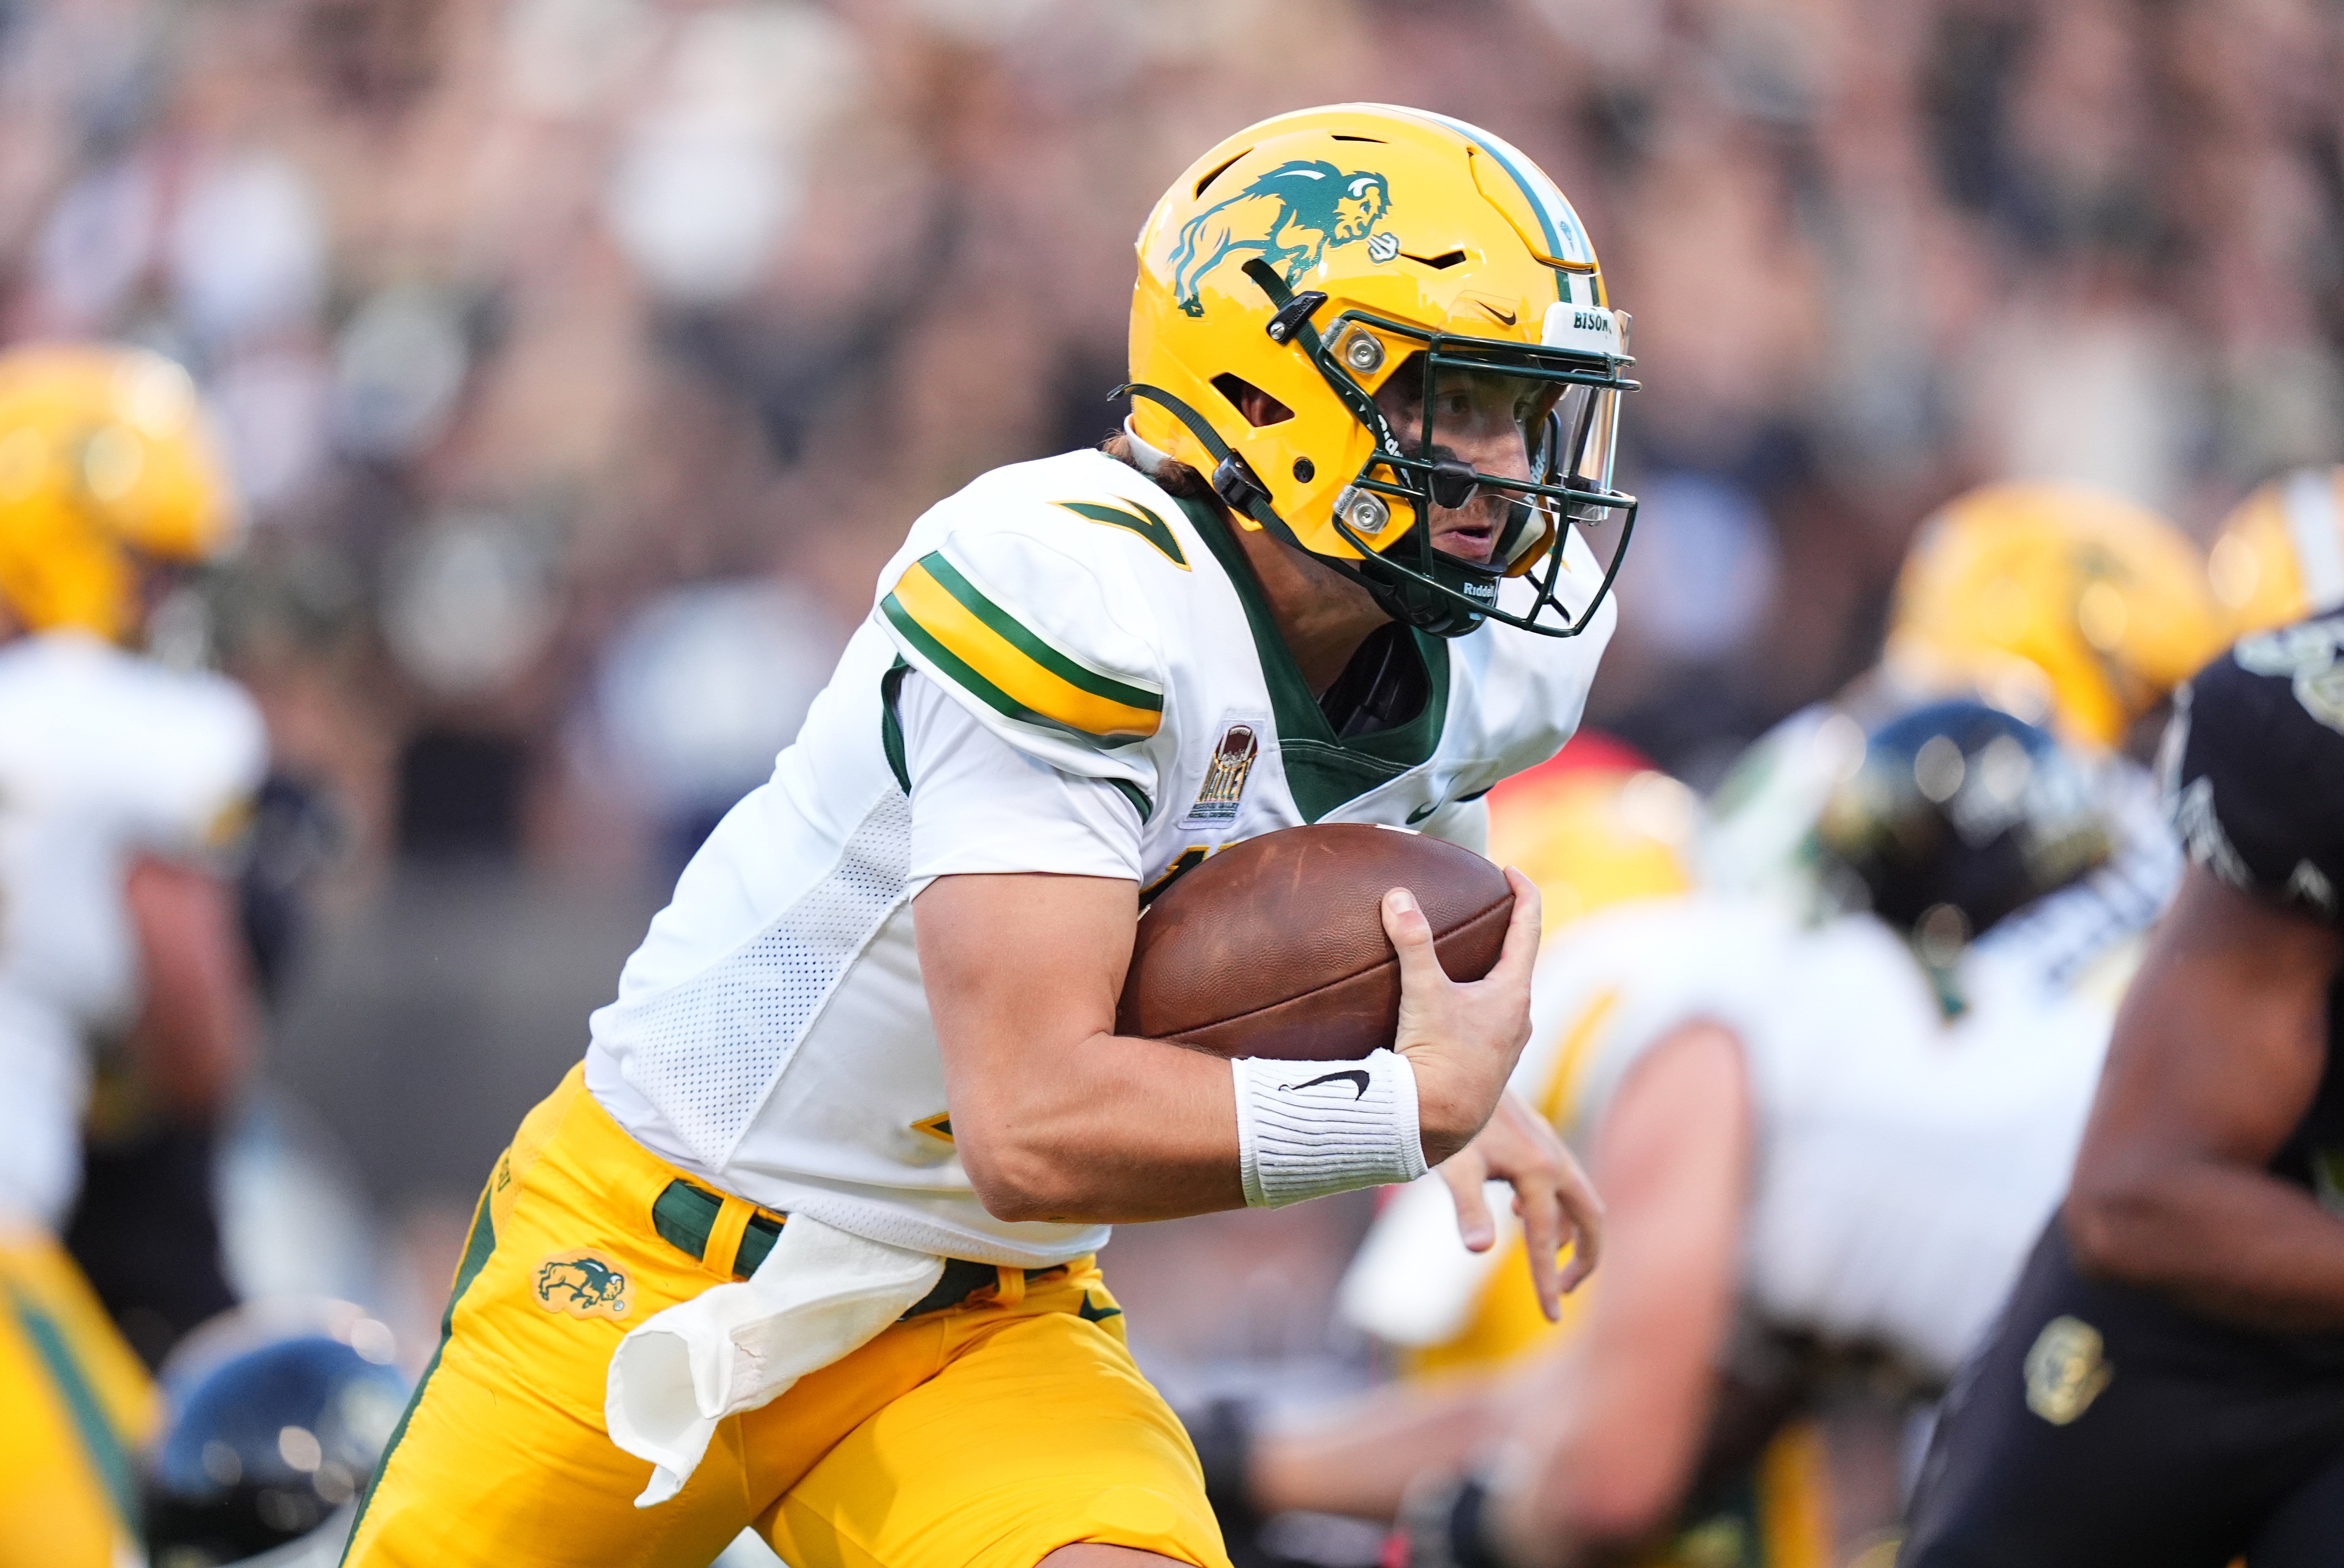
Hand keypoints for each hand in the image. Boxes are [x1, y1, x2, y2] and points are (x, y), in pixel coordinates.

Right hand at [1385, 866, 1541, 1166]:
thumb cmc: (1438, 1060)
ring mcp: (1506, 1044)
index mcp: (1513, 992)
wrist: (1439, 1125)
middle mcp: (1518, 1017)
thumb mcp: (1424, 994)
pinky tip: (1452, 1009)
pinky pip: (1490, 1020)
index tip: (1510, 870)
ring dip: (1493, 970)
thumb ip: (1412, 942)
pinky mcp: (1489, 1065)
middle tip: (1492, 907)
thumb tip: (1398, 896)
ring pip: (1506, 994)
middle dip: (1508, 931)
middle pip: (1521, 960)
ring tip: (1471, 956)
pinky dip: (1477, 1001)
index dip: (1524, 892)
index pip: (1529, 927)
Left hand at [1439, 1092, 1603, 1320]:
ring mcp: (1551, 1149)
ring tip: (1548, 1266)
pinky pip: (1563, 1186)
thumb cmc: (1447, 1121)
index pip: (1545, 1241)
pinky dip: (1555, 1210)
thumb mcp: (1454, 1166)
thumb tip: (1479, 1250)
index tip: (1550, 1318)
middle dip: (1584, 1260)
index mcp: (1537, 1173)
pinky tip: (1522, 1213)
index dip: (1547, 1282)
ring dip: (1572, 1237)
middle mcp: (1554, 1161)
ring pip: (1580, 1202)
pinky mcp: (1540, 1141)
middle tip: (1564, 1293)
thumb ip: (1467, 1208)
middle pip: (1591, 1220)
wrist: (1452, 1069)